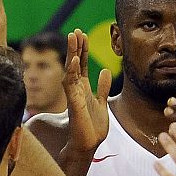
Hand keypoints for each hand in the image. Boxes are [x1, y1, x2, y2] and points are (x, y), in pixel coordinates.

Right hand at [62, 28, 110, 151]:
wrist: (87, 145)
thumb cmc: (92, 127)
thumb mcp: (101, 103)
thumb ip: (102, 87)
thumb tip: (104, 70)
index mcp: (82, 88)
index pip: (80, 64)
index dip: (82, 50)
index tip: (82, 34)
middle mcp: (76, 89)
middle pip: (74, 63)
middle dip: (75, 47)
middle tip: (76, 31)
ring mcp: (73, 95)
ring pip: (71, 69)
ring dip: (72, 53)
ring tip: (73, 37)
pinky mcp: (73, 103)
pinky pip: (71, 84)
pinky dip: (72, 71)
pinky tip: (73, 60)